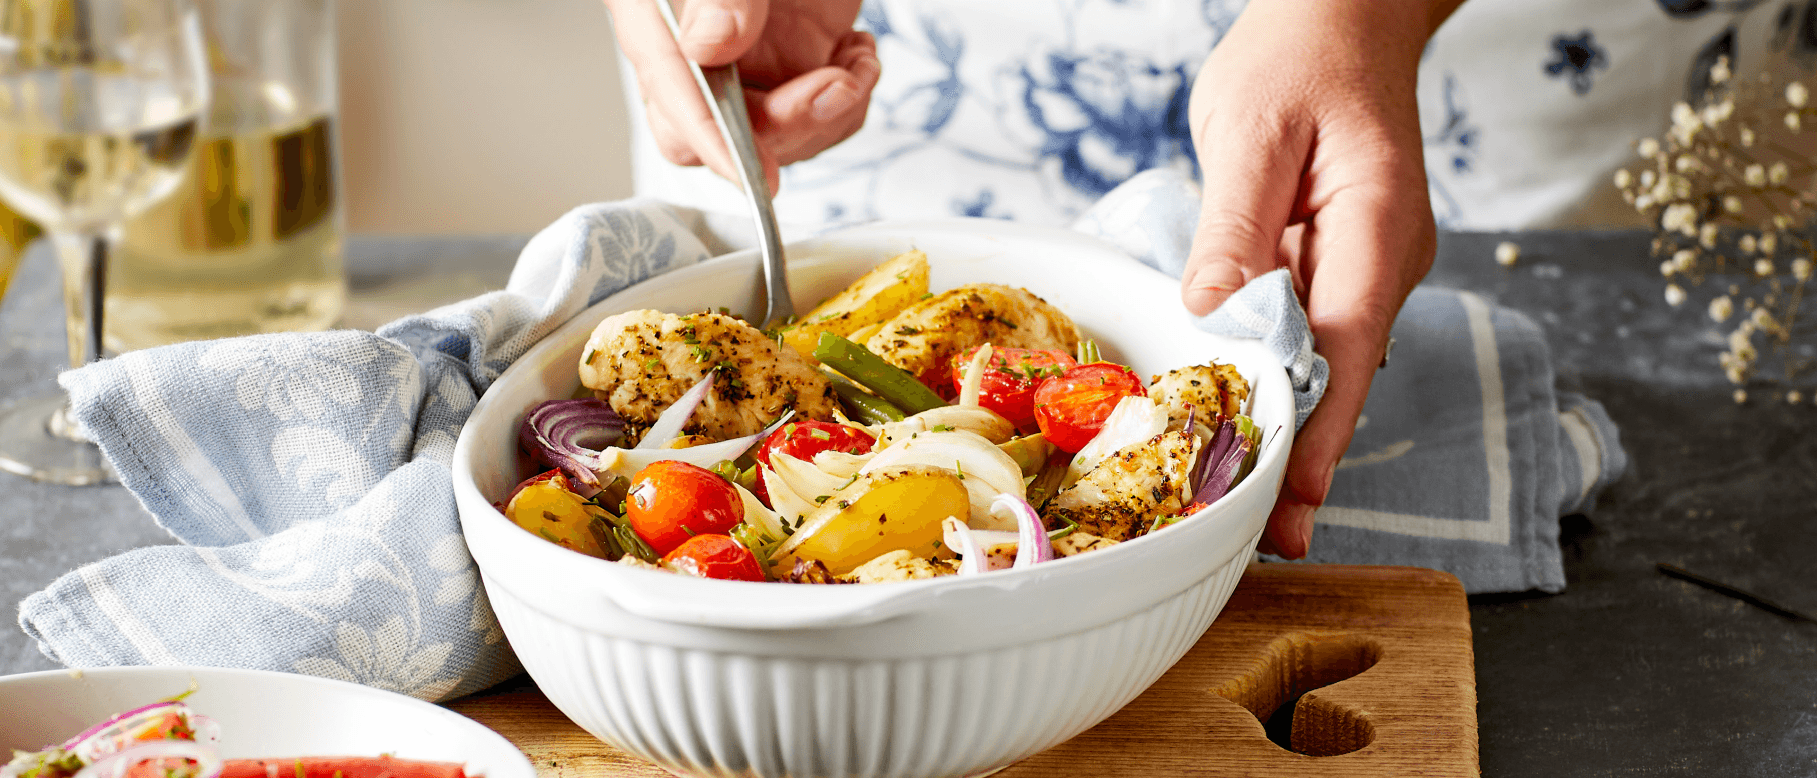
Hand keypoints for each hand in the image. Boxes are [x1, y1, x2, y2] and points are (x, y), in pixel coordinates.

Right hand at [602, 0, 879, 192]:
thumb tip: (707, 47)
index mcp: (654, 11)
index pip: (668, 90)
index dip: (709, 138)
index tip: (751, 172)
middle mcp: (695, 45)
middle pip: (712, 132)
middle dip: (782, 130)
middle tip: (832, 88)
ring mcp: (747, 61)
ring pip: (772, 137)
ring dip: (828, 115)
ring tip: (855, 63)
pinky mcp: (794, 65)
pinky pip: (818, 117)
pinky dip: (850, 98)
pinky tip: (858, 53)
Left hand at [1180, 0, 1462, 557]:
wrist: (1344, 17)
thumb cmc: (1300, 57)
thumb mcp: (1251, 132)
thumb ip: (1233, 228)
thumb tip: (1213, 316)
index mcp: (1376, 229)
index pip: (1348, 348)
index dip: (1319, 430)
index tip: (1294, 501)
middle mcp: (1386, 261)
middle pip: (1345, 373)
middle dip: (1306, 454)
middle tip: (1267, 537)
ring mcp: (1370, 267)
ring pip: (1329, 360)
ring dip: (1291, 423)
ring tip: (1246, 497)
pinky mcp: (1343, 266)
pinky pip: (1313, 332)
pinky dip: (1281, 376)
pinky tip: (1245, 417)